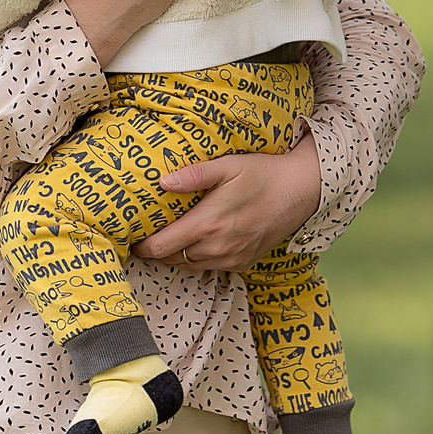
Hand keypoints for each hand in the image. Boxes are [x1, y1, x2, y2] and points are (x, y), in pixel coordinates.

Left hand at [136, 135, 322, 272]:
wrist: (301, 191)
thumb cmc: (262, 173)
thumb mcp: (227, 166)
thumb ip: (193, 175)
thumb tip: (161, 181)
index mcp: (207, 224)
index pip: (160, 247)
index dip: (141, 245)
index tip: (131, 236)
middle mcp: (217, 247)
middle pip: (170, 258)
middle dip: (155, 249)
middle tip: (145, 234)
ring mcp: (231, 258)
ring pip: (188, 265)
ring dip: (176, 254)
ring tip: (168, 236)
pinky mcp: (243, 263)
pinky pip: (209, 267)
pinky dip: (197, 258)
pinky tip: (196, 241)